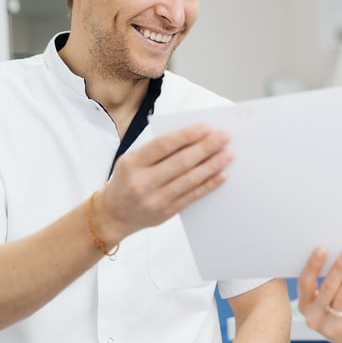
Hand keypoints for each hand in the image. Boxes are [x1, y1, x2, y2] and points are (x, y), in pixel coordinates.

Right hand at [96, 123, 232, 242]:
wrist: (114, 215)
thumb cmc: (126, 181)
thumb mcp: (131, 160)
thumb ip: (157, 151)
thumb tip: (193, 138)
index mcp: (132, 163)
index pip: (163, 145)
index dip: (187, 135)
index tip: (207, 127)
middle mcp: (142, 182)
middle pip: (180, 162)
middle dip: (206, 148)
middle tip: (224, 137)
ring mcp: (155, 200)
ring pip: (189, 180)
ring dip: (212, 165)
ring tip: (228, 154)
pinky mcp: (166, 213)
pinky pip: (192, 196)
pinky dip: (208, 185)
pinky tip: (221, 174)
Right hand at [296, 248, 341, 342]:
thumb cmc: (338, 312)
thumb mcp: (327, 298)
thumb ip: (329, 279)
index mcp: (304, 304)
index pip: (305, 282)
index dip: (313, 265)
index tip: (322, 249)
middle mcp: (313, 317)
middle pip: (328, 287)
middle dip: (340, 267)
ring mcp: (331, 327)